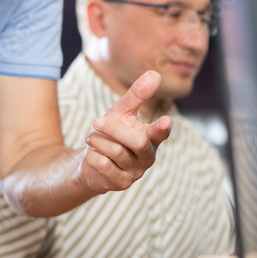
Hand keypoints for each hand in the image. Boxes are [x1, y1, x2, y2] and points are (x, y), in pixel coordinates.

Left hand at [79, 71, 171, 193]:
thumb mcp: (121, 112)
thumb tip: (155, 74)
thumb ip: (137, 95)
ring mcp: (136, 172)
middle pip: (137, 141)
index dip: (162, 127)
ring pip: (116, 152)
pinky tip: (93, 155)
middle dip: (114, 128)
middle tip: (97, 121)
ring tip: (91, 138)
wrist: (90, 162)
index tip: (166, 120)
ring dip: (97, 141)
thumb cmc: (110, 133)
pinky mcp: (121, 183)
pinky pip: (103, 165)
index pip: (160, 132)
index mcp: (152, 138)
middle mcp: (148, 156)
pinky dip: (92, 155)